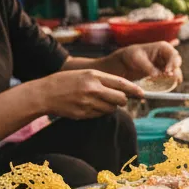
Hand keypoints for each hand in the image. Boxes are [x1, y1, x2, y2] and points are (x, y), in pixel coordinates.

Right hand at [28, 70, 142, 119]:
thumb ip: (103, 80)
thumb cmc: (66, 81)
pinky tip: (89, 106)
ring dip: (110, 106)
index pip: (121, 84)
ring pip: (111, 109)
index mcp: (94, 76)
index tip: (142, 93)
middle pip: (120, 99)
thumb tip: (122, 89)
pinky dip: (99, 112)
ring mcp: (88, 103)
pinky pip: (100, 115)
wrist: (45, 94)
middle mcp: (92, 89)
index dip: (134, 90)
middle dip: (122, 100)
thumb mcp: (84, 74)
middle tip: (119, 98)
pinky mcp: (84, 114)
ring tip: (99, 101)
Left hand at [104, 42, 181, 81]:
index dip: (173, 63)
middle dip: (175, 71)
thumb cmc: (132, 55)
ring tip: (170, 84)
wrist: (127, 61)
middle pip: (177, 63)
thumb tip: (157, 75)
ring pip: (176, 72)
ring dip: (174, 78)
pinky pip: (171, 78)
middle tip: (169, 78)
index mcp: (163, 47)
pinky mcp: (164, 73)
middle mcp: (167, 56)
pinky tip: (167, 85)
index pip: (173, 55)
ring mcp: (167, 64)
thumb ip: (148, 67)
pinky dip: (170, 82)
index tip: (167, 72)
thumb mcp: (138, 59)